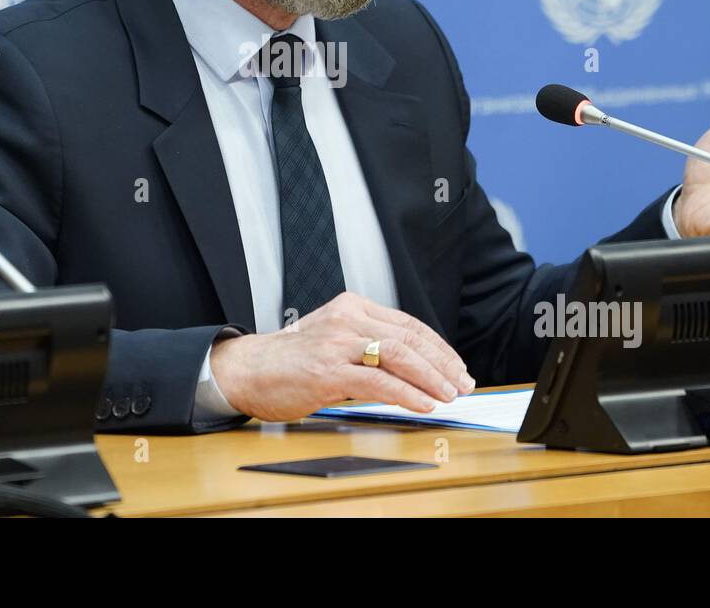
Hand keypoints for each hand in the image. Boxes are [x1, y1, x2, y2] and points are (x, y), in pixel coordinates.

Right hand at [209, 291, 475, 422]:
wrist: (246, 370)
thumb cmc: (290, 361)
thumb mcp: (334, 340)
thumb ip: (368, 345)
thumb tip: (414, 369)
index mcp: (352, 307)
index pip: (408, 324)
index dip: (439, 348)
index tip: (457, 368)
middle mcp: (347, 319)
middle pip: (409, 338)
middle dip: (443, 364)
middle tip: (462, 384)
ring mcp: (337, 343)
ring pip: (399, 356)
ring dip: (431, 378)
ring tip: (448, 395)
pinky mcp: (327, 370)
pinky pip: (377, 381)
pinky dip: (407, 393)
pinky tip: (424, 403)